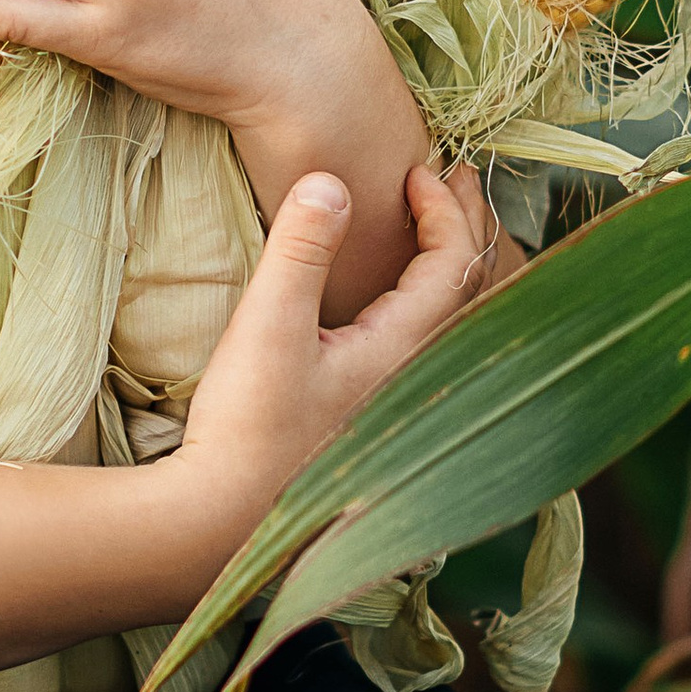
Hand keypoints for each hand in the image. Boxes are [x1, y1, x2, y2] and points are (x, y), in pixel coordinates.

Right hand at [176, 163, 506, 544]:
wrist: (222, 520)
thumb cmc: (248, 426)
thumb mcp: (266, 324)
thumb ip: (300, 248)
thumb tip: (332, 180)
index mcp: (404, 350)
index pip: (456, 263)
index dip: (445, 208)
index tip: (417, 170)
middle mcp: (415, 379)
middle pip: (468, 291)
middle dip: (463, 227)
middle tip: (450, 180)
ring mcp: (395, 405)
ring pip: (450, 322)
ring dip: (446, 264)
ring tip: (430, 228)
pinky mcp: (369, 422)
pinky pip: (424, 345)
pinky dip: (425, 301)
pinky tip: (391, 300)